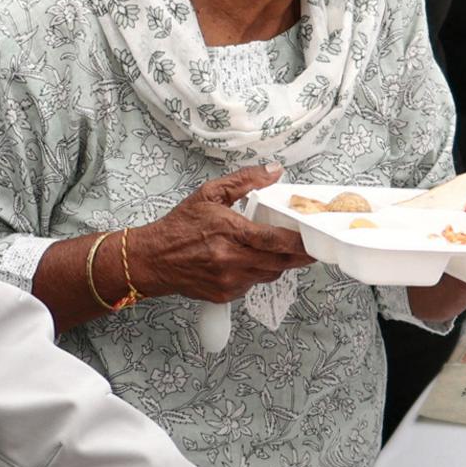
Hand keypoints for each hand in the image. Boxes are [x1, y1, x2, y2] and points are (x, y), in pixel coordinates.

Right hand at [122, 167, 307, 304]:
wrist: (152, 259)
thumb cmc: (179, 227)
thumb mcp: (209, 194)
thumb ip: (244, 181)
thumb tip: (274, 171)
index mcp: (228, 231)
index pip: (273, 240)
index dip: (298, 242)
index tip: (313, 239)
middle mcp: (230, 259)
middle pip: (279, 262)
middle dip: (298, 256)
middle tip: (309, 248)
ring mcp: (228, 280)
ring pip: (269, 275)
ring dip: (279, 264)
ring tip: (280, 250)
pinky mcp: (225, 295)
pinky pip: (253, 284)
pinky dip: (258, 272)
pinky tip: (250, 260)